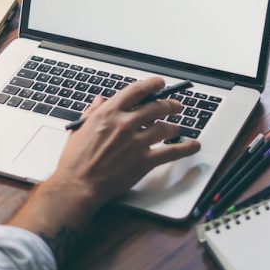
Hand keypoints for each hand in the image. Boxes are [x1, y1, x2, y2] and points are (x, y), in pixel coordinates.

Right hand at [8, 77, 200, 261]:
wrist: (78, 185)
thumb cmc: (76, 160)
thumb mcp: (79, 128)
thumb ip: (93, 112)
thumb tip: (100, 100)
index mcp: (109, 113)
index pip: (136, 91)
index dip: (152, 84)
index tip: (160, 84)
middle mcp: (125, 124)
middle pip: (156, 107)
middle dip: (170, 105)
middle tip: (176, 107)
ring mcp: (137, 142)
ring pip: (165, 128)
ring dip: (174, 127)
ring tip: (177, 128)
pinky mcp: (144, 160)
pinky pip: (171, 151)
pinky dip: (185, 148)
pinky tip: (193, 145)